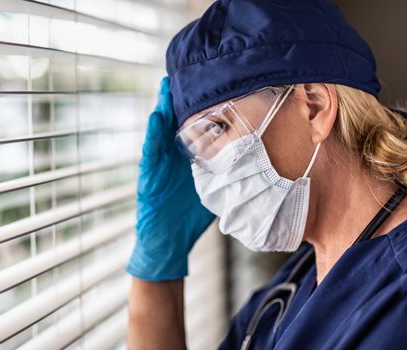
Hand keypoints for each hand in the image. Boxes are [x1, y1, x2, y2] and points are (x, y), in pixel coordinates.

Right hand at [126, 76, 214, 280]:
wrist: (169, 243)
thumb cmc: (190, 218)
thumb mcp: (213, 192)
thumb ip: (227, 176)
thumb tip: (259, 166)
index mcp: (188, 159)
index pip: (196, 128)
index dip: (203, 108)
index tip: (213, 85)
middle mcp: (172, 158)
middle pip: (177, 123)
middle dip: (181, 100)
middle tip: (189, 73)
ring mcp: (158, 166)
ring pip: (160, 132)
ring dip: (163, 109)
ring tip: (167, 86)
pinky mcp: (147, 177)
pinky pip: (149, 153)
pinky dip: (152, 136)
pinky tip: (156, 118)